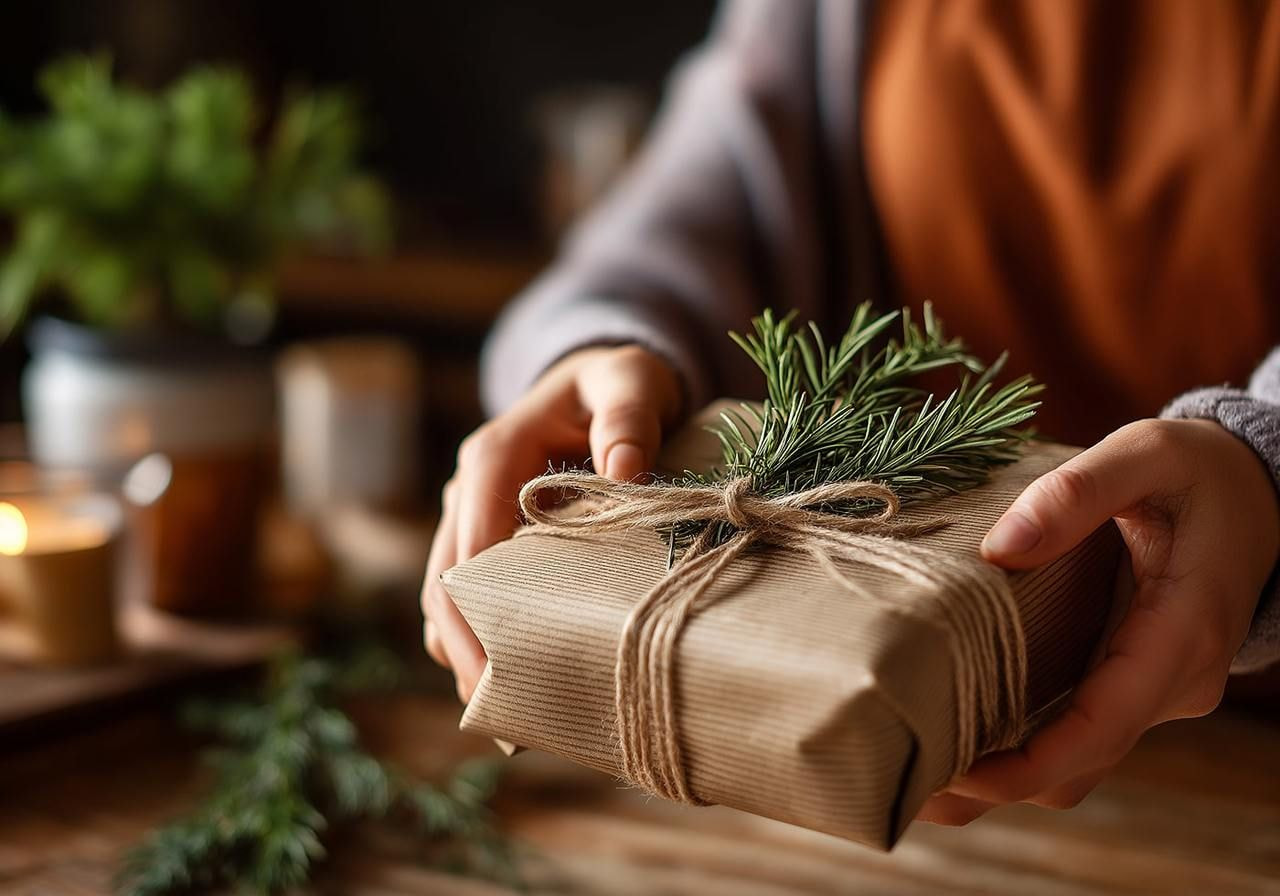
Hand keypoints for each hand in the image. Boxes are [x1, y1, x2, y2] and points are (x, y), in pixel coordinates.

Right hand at [422, 345, 681, 701]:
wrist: (599, 385)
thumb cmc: (616, 384)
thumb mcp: (630, 382)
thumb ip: (628, 418)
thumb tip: (624, 472)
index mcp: (494, 454)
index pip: (471, 537)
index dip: (475, 605)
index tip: (495, 665)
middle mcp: (468, 490)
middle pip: (444, 579)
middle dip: (462, 647)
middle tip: (494, 714)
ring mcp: (470, 517)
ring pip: (445, 596)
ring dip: (463, 653)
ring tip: (502, 718)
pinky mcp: (484, 541)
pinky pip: (465, 595)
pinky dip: (478, 638)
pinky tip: (509, 684)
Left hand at [918, 417, 1279, 824]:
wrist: (1261, 491)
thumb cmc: (1198, 470)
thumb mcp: (1147, 452)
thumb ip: (1078, 492)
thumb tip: (1001, 547)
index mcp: (1181, 633)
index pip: (1100, 729)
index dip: (1025, 766)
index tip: (953, 773)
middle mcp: (1172, 682)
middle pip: (1078, 765)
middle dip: (993, 784)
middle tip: (902, 772)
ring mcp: (1154, 690)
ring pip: (1075, 761)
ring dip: (999, 774)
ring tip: (908, 757)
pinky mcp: (1132, 684)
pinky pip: (1075, 733)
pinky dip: (1017, 747)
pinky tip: (950, 726)